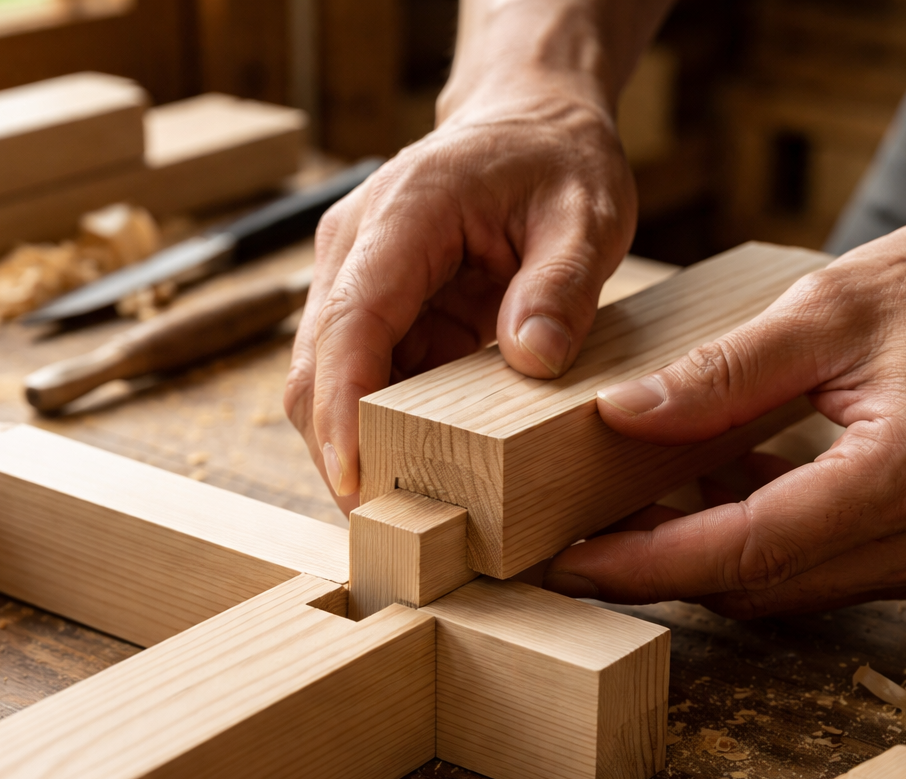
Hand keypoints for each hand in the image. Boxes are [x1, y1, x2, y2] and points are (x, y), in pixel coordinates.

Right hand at [283, 77, 635, 509]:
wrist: (528, 123)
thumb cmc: (556, 162)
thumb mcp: (588, 215)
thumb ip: (561, 286)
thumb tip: (531, 359)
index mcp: (402, 215)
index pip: (351, 321)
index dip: (344, 408)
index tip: (354, 479)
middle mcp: (354, 249)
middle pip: (317, 367)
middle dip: (340, 450)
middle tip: (390, 528)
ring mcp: (353, 281)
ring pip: (325, 384)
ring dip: (354, 448)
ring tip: (406, 514)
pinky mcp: (371, 311)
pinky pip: (359, 382)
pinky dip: (378, 431)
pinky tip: (417, 472)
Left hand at [542, 219, 905, 615]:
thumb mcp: (827, 307)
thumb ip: (723, 373)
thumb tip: (621, 415)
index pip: (753, 546)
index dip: (651, 563)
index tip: (570, 563)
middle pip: (760, 585)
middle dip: (659, 569)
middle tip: (572, 537)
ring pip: (781, 590)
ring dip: (700, 559)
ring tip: (624, 511)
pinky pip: (813, 573)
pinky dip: (750, 544)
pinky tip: (704, 493)